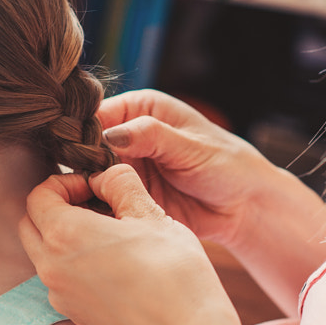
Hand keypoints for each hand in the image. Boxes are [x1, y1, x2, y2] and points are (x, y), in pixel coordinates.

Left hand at [20, 165, 241, 324]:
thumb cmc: (173, 270)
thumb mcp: (150, 213)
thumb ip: (120, 183)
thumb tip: (104, 175)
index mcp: (65, 235)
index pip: (39, 195)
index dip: (65, 182)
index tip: (94, 185)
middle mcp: (52, 267)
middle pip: (31, 224)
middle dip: (56, 207)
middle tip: (95, 204)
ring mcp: (60, 295)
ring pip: (43, 253)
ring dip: (63, 236)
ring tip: (107, 234)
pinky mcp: (74, 314)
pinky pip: (60, 279)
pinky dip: (74, 264)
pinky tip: (112, 263)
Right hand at [97, 89, 278, 250]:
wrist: (243, 206)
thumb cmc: (226, 165)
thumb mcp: (190, 146)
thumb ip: (151, 136)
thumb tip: (110, 134)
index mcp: (140, 109)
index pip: (98, 115)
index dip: (85, 133)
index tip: (82, 154)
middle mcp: (128, 136)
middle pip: (88, 147)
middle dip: (84, 164)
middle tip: (90, 183)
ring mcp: (126, 168)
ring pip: (90, 176)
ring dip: (88, 189)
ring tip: (92, 201)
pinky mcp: (128, 197)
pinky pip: (103, 201)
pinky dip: (99, 208)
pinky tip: (100, 215)